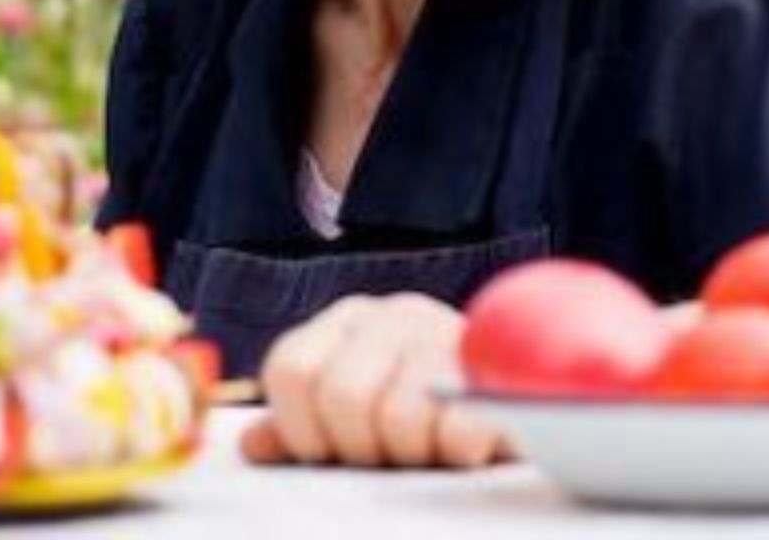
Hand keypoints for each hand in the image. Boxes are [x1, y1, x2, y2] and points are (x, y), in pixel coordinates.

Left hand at [240, 293, 512, 468]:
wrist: (515, 404)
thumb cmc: (421, 422)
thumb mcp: (354, 421)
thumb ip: (303, 427)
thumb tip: (254, 443)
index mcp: (350, 320)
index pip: (291, 369)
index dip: (302, 429)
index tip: (330, 453)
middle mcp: (396, 313)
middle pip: (341, 395)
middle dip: (359, 447)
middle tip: (387, 455)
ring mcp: (447, 335)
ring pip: (398, 415)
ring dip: (412, 454)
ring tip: (429, 448)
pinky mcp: (496, 372)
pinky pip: (458, 427)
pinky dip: (457, 451)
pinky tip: (465, 447)